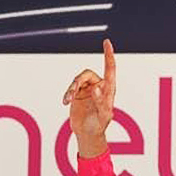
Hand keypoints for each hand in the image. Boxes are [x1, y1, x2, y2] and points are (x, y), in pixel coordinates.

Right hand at [62, 38, 116, 157]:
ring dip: (71, 88)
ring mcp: (88, 89)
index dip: (108, 55)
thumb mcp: (103, 115)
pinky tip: (65, 101)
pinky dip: (67, 93)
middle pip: (86, 73)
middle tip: (71, 93)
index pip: (110, 68)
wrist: (88, 133)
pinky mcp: (78, 94)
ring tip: (67, 99)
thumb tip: (97, 88)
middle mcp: (99, 86)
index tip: (107, 42)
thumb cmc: (99, 126)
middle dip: (77, 81)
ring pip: (77, 79)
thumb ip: (101, 101)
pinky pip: (71, 87)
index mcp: (109, 89)